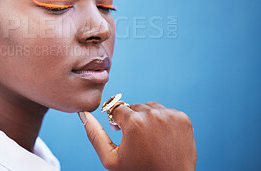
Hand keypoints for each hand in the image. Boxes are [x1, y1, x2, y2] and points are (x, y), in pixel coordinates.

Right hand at [79, 102, 196, 170]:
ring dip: (147, 118)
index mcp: (133, 122)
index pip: (117, 109)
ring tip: (149, 139)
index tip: (123, 135)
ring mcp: (170, 116)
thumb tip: (82, 113)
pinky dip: (163, 121)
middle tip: (137, 141)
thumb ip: (94, 134)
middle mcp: (153, 114)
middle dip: (132, 120)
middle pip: (134, 107)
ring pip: (150, 107)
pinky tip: (162, 138)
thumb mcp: (110, 159)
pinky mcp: (183, 119)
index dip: (117, 123)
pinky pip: (166, 112)